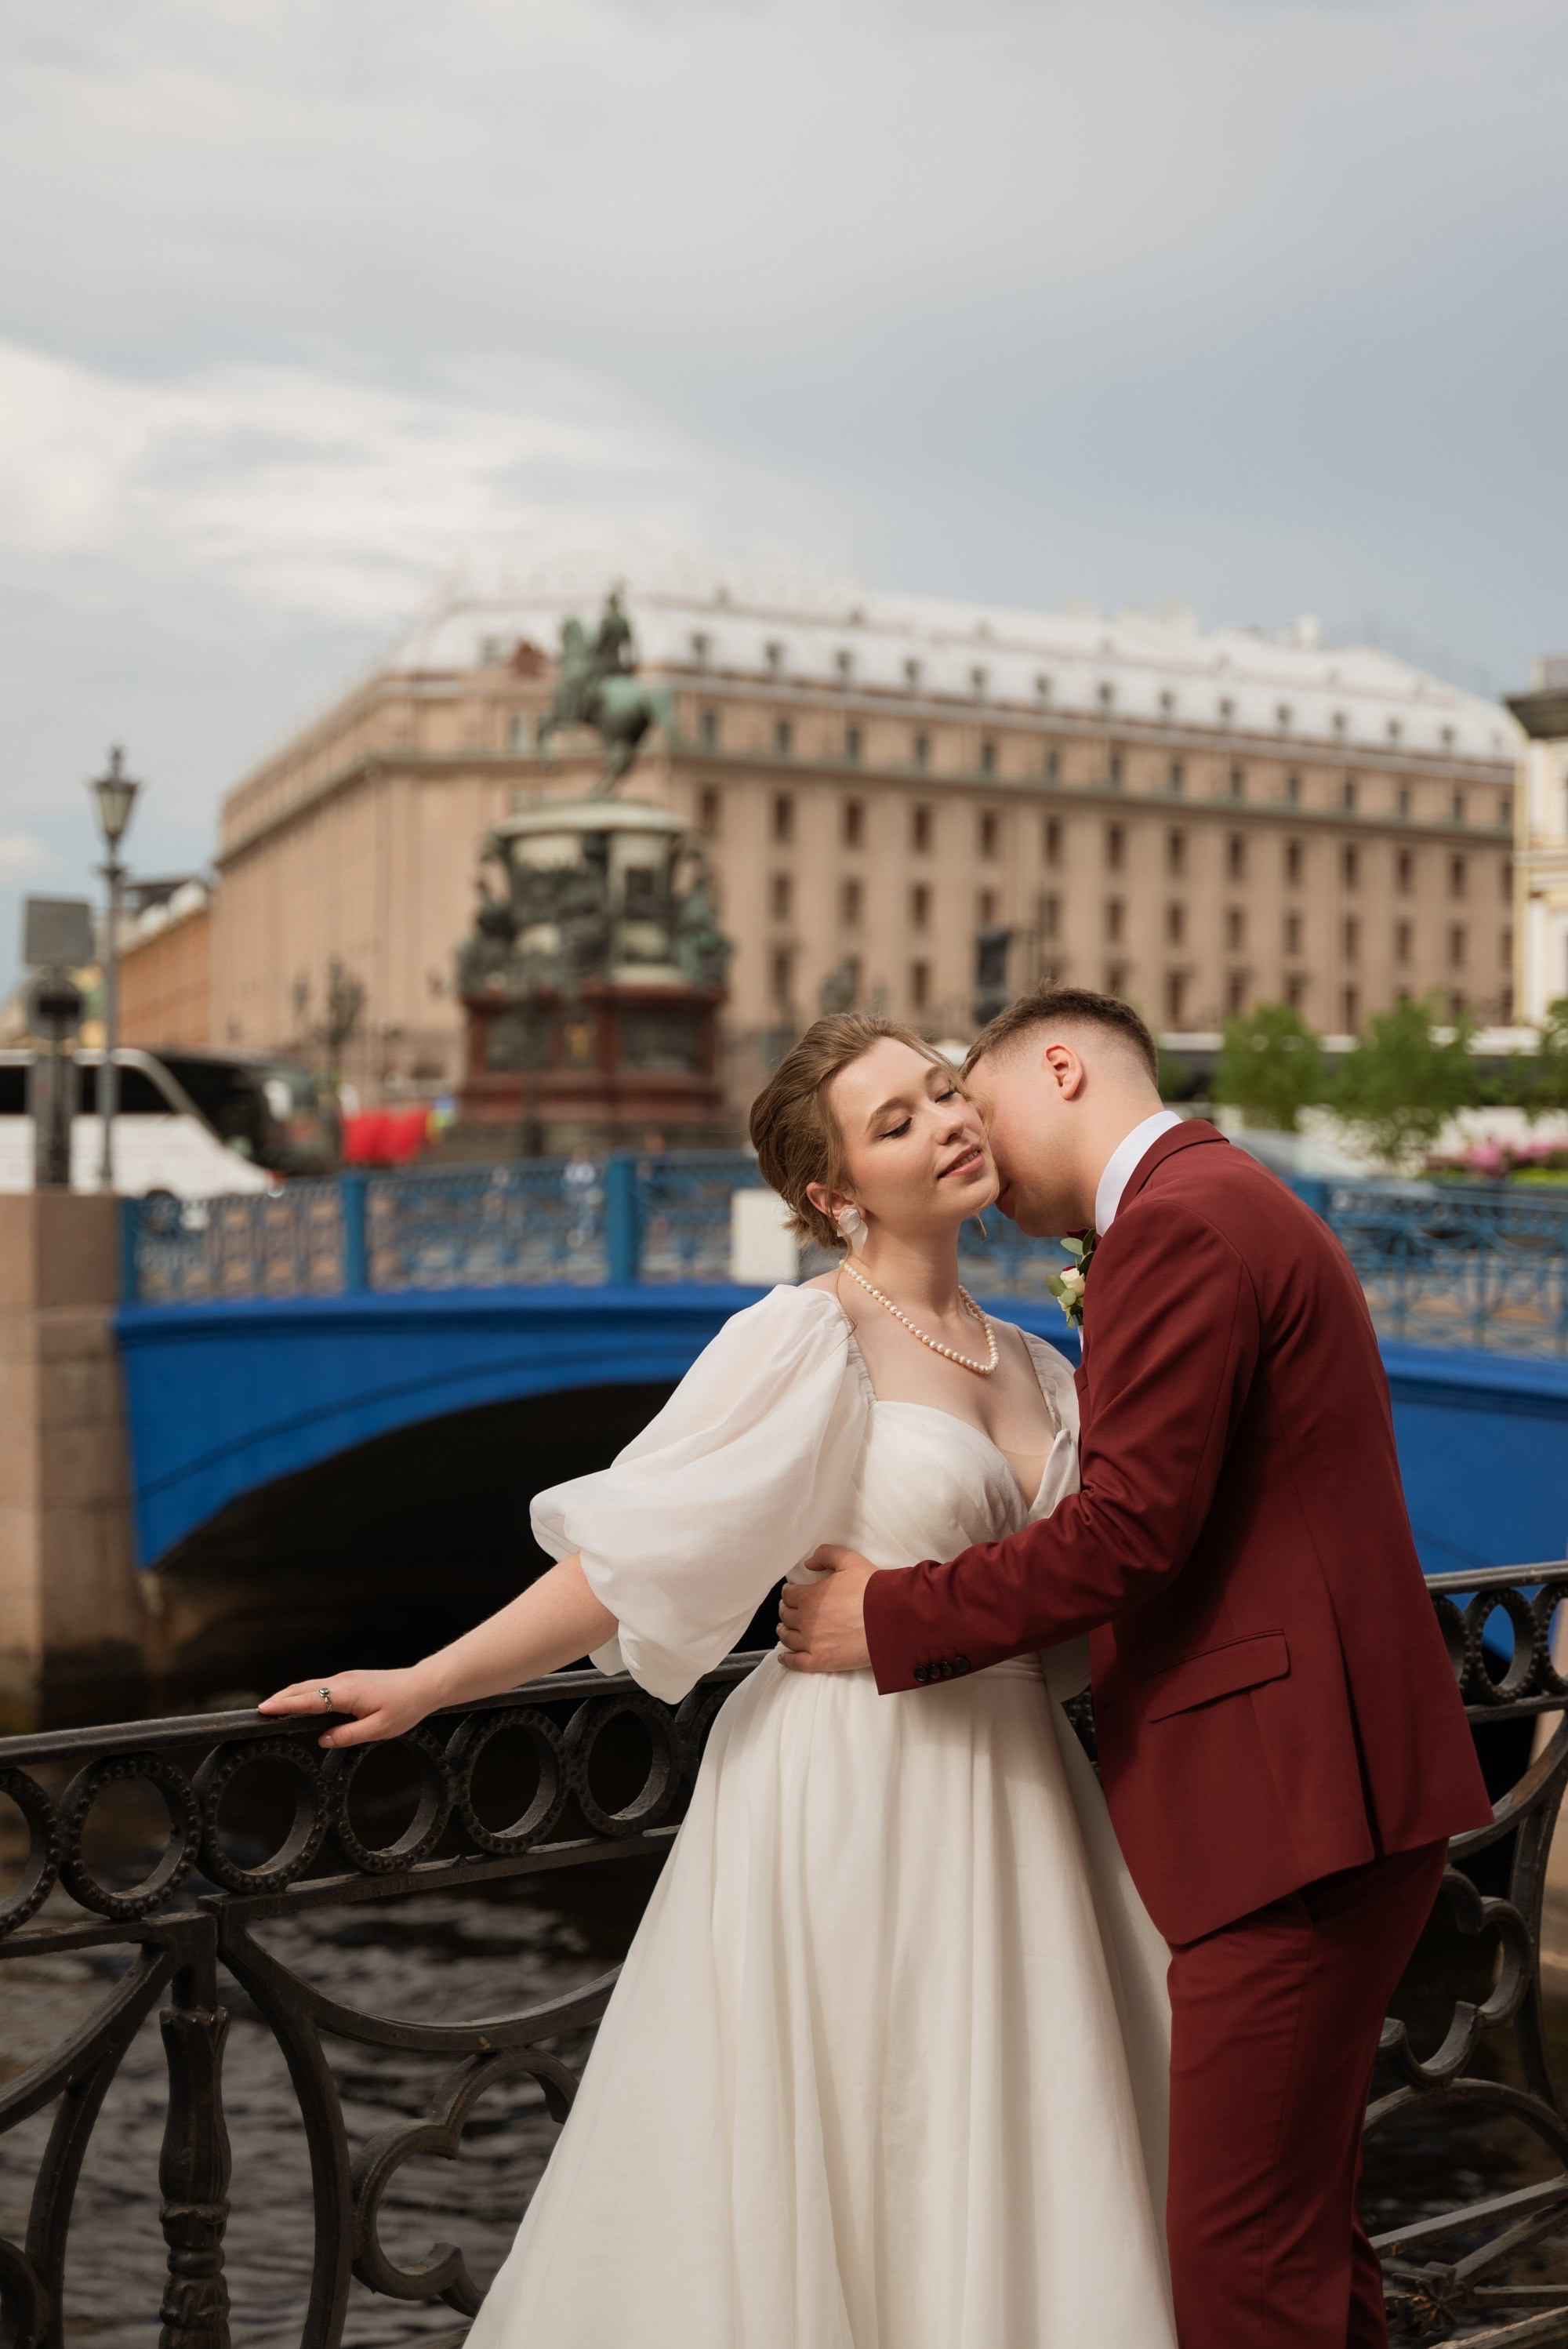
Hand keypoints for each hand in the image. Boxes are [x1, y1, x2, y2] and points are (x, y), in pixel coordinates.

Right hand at [257, 1665, 435, 1749]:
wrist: (422, 1685)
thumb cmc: (404, 1707)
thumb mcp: (379, 1729)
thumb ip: (348, 1735)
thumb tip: (322, 1740)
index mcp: (346, 1694)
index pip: (308, 1700)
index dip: (284, 1706)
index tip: (263, 1710)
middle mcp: (341, 1682)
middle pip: (302, 1689)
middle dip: (279, 1699)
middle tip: (258, 1712)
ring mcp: (344, 1678)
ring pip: (310, 1685)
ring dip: (289, 1695)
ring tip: (271, 1708)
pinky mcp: (349, 1680)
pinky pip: (319, 1686)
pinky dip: (303, 1693)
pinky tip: (298, 1702)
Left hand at [777, 1547, 876, 1672]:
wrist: (891, 1618)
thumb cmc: (872, 1589)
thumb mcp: (849, 1561)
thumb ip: (826, 1555)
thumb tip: (808, 1564)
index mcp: (809, 1597)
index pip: (788, 1595)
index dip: (789, 1593)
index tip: (792, 1594)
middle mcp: (806, 1620)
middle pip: (786, 1616)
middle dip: (786, 1611)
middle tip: (789, 1610)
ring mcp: (812, 1643)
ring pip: (788, 1638)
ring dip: (785, 1632)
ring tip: (786, 1630)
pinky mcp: (821, 1661)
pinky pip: (796, 1663)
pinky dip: (787, 1660)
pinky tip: (784, 1657)